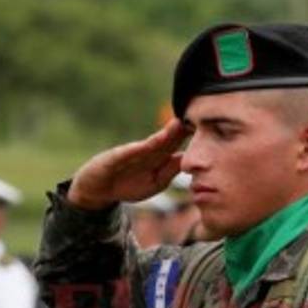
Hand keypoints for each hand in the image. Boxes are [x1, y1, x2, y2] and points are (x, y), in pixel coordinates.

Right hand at [67, 118, 190, 209]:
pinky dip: (135, 150)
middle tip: (199, 117)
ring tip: (177, 125)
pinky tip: (145, 146)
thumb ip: (171, 170)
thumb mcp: (156, 182)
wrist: (97, 189)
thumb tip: (189, 159)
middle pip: (166, 139)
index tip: (209, 128)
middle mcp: (145, 151)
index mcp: (157, 156)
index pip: (176, 144)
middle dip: (182, 129)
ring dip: (163, 135)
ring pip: (149, 144)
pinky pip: (126, 154)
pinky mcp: (113, 159)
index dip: (190, 136)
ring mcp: (129, 153)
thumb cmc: (128, 184)